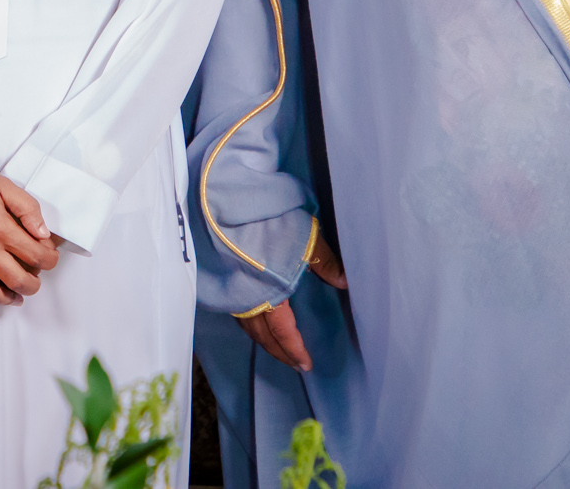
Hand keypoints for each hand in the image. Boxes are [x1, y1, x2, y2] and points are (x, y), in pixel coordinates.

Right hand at [0, 170, 60, 310]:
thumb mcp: (4, 186)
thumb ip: (28, 209)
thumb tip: (43, 233)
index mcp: (1, 229)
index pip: (37, 256)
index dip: (50, 260)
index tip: (49, 258)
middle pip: (18, 281)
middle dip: (33, 286)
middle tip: (35, 282)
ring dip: (9, 299)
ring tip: (16, 297)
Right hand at [236, 227, 344, 371]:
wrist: (228, 205)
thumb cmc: (268, 221)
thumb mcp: (305, 238)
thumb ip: (324, 262)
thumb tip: (345, 283)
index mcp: (269, 292)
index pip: (282, 332)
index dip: (294, 350)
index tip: (306, 365)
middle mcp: (247, 296)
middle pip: (263, 335)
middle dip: (279, 352)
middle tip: (294, 364)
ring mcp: (233, 288)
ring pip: (248, 324)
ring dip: (264, 340)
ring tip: (277, 348)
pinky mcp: (224, 278)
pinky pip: (238, 311)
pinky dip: (251, 323)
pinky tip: (257, 320)